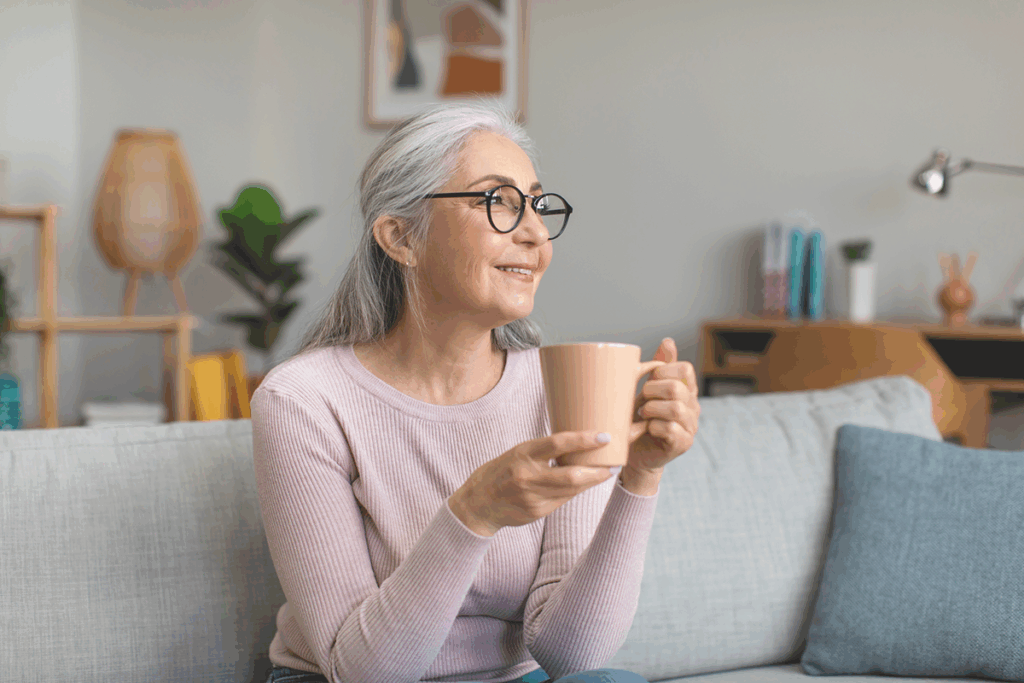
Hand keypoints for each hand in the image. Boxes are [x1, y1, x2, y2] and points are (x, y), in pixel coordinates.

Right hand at [449, 432, 617, 536]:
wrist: (479, 503)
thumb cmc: (502, 471)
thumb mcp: (518, 453)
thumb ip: (544, 451)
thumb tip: (577, 444)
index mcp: (523, 454)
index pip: (557, 443)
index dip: (583, 439)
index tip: (604, 436)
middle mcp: (527, 476)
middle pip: (571, 475)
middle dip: (597, 471)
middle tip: (614, 463)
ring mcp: (532, 497)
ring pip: (571, 490)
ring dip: (591, 482)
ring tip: (605, 472)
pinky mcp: (537, 513)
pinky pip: (563, 501)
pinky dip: (575, 492)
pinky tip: (583, 485)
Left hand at [626, 337, 700, 474]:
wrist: (635, 449)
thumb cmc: (641, 417)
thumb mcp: (649, 388)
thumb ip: (660, 366)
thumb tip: (668, 341)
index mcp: (686, 390)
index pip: (685, 369)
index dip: (664, 370)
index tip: (649, 378)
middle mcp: (693, 407)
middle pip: (676, 388)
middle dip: (652, 391)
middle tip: (641, 399)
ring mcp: (690, 426)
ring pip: (675, 409)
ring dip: (652, 409)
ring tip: (642, 414)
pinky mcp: (683, 443)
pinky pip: (670, 429)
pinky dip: (653, 426)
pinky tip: (646, 428)